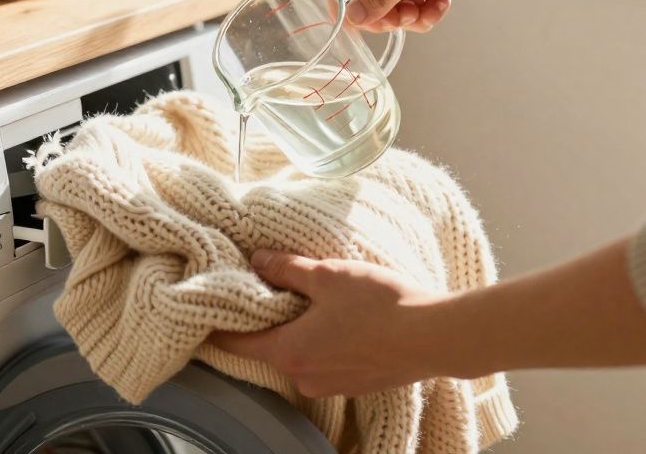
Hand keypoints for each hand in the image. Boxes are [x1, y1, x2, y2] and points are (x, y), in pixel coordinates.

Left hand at [208, 249, 448, 397]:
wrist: (434, 336)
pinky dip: (324, 341)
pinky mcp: (356, 384)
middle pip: (269, 348)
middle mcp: (304, 377)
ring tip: (310, 298)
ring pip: (300, 354)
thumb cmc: (380, 305)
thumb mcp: (328, 276)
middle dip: (265, 320)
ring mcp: (331, 385)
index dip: (219, 325)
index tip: (210, 307)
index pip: (234, 344)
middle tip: (264, 288)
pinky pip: (326, 362)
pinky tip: (342, 318)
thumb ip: (287, 269)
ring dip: (299, 330)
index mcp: (288, 352)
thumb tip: (256, 259)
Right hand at [334, 0, 551, 32]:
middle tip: (405, 18)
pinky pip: (416, 5)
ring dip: (410, 15)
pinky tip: (443, 3)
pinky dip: (427, 11)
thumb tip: (350, 18)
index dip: (350, 6)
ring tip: (428, 10)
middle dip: (387, 13)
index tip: (363, 28)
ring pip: (394, 5)